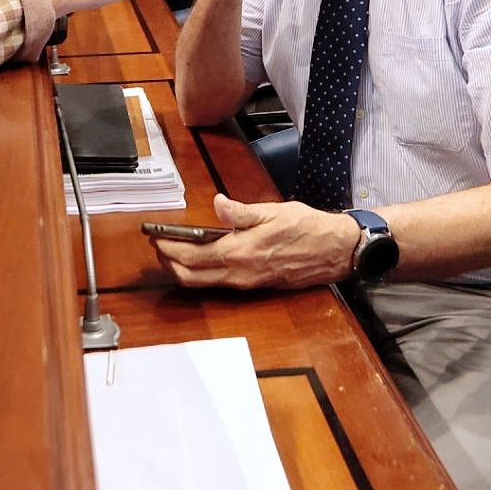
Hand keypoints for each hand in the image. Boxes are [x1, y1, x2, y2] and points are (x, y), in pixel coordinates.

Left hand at [151, 194, 358, 289]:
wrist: (335, 251)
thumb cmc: (307, 228)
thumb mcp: (273, 211)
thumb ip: (240, 212)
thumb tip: (217, 204)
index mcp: (240, 253)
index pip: (190, 256)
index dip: (168, 248)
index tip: (154, 237)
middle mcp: (239, 274)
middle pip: (190, 276)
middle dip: (168, 262)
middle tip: (158, 245)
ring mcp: (246, 283)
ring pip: (202, 283)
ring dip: (182, 269)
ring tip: (172, 252)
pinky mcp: (254, 285)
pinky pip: (218, 284)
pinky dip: (200, 274)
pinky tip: (199, 260)